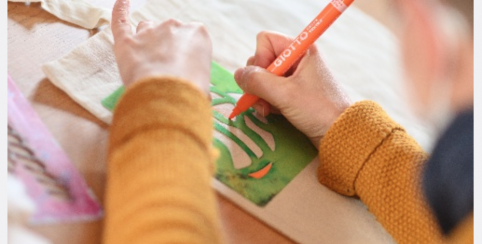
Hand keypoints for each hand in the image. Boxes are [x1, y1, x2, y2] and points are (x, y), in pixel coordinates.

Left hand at [111, 0, 211, 94]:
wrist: (169, 98)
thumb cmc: (191, 92)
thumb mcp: (204, 84)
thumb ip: (196, 78)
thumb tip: (197, 93)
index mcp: (197, 33)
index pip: (192, 38)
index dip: (188, 54)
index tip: (186, 69)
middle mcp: (174, 27)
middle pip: (169, 31)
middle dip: (167, 48)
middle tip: (167, 72)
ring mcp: (149, 32)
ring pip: (146, 28)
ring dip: (147, 40)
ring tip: (149, 61)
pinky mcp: (126, 41)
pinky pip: (121, 19)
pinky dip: (120, 10)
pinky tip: (122, 2)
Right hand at [234, 31, 350, 146]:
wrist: (341, 134)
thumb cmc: (318, 110)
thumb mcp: (285, 94)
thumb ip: (258, 82)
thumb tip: (238, 74)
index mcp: (300, 50)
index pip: (265, 41)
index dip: (259, 59)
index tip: (266, 78)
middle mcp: (296, 59)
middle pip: (261, 61)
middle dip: (257, 81)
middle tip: (262, 98)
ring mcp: (294, 77)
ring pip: (263, 79)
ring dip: (260, 95)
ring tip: (266, 110)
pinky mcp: (293, 93)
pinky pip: (270, 92)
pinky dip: (266, 102)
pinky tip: (270, 113)